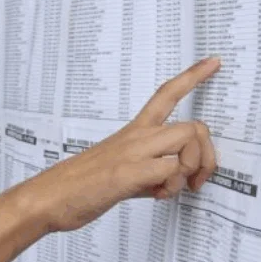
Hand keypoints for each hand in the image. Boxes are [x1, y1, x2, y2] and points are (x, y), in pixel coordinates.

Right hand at [31, 57, 219, 232]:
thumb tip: (168, 183)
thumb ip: (147, 174)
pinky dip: (171, 187)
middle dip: (207, 156)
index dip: (193, 77)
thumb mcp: (119, 174)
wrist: (47, 198)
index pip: (166, 94)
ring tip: (170, 189)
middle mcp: (135, 138)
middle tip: (197, 179)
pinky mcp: (127, 173)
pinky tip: (155, 195)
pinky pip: (170, 170)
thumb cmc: (77, 186)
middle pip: (192, 126)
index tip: (213, 63)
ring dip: (189, 169)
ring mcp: (131, 153)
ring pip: (187, 141)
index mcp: (132, 133)